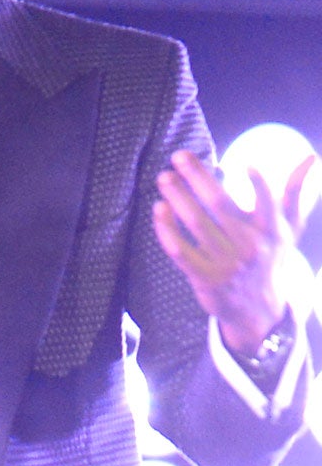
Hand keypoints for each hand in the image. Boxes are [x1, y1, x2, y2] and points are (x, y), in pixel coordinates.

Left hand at [153, 149, 316, 354]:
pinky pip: (181, 251)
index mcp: (270, 231)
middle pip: (220, 206)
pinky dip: (167, 230)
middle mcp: (249, 246)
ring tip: (164, 177)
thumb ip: (294, 193)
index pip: (267, 205)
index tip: (245, 164)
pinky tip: (159, 209)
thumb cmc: (270, 258)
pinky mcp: (203, 277)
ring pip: (196, 224)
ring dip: (178, 197)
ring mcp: (225, 263)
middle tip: (178, 156)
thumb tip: (311, 158)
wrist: (257, 310)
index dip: (259, 186)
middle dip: (199, 177)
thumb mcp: (286, 230)